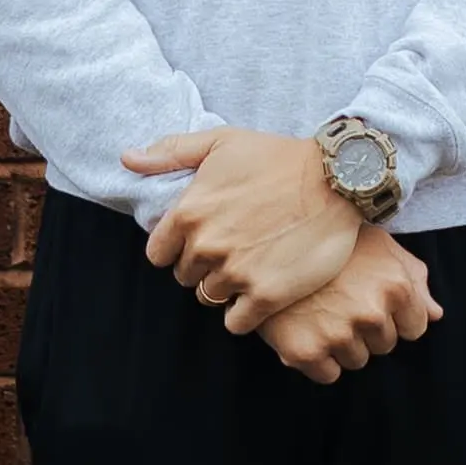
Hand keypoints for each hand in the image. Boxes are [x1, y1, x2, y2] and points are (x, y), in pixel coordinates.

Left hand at [130, 123, 360, 331]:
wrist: (338, 178)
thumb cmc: (278, 156)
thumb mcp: (221, 141)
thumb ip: (170, 152)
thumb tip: (127, 159)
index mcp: (189, 212)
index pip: (159, 254)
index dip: (180, 249)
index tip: (205, 240)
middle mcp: (207, 246)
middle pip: (186, 276)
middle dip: (205, 266)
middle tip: (235, 250)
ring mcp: (237, 272)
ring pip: (210, 298)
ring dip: (227, 287)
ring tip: (252, 267)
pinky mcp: (267, 295)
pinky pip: (236, 323)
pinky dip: (245, 313)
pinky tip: (262, 293)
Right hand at [261, 231, 442, 382]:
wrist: (268, 238)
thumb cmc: (332, 240)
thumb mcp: (380, 246)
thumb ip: (413, 278)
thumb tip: (435, 314)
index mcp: (396, 286)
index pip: (414, 329)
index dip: (393, 316)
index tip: (370, 299)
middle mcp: (372, 313)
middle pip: (384, 346)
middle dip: (367, 329)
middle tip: (340, 301)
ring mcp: (338, 334)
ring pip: (357, 360)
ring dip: (342, 344)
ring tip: (321, 311)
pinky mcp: (305, 352)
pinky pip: (328, 374)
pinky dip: (318, 359)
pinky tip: (306, 328)